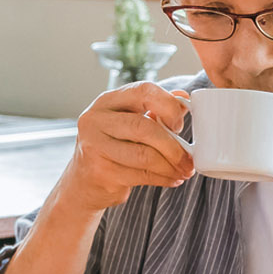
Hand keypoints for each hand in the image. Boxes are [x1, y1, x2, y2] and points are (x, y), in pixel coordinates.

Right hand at [58, 81, 193, 212]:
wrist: (84, 182)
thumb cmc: (112, 147)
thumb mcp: (129, 122)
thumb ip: (155, 109)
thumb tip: (183, 97)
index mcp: (106, 101)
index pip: (143, 91)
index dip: (168, 105)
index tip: (180, 124)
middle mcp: (95, 120)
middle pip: (145, 127)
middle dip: (173, 146)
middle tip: (189, 159)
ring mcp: (94, 147)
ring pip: (145, 155)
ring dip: (171, 166)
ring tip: (183, 171)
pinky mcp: (100, 172)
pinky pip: (141, 175)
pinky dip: (163, 178)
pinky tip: (172, 179)